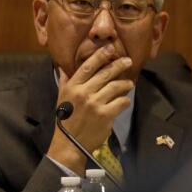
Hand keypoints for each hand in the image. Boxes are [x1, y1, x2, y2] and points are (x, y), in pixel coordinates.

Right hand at [47, 46, 133, 171]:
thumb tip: (62, 65)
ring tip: (129, 84)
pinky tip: (125, 100)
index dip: (101, 56)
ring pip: (116, 87)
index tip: (111, 49)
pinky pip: (121, 102)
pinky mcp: (105, 115)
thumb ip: (65, 81)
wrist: (70, 142)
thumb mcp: (61, 97)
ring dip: (125, 84)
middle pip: (105, 74)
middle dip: (119, 65)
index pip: (88, 66)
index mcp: (72, 86)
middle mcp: (83, 93)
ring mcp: (95, 104)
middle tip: (128, 61)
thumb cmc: (66, 118)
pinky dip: (125, 100)